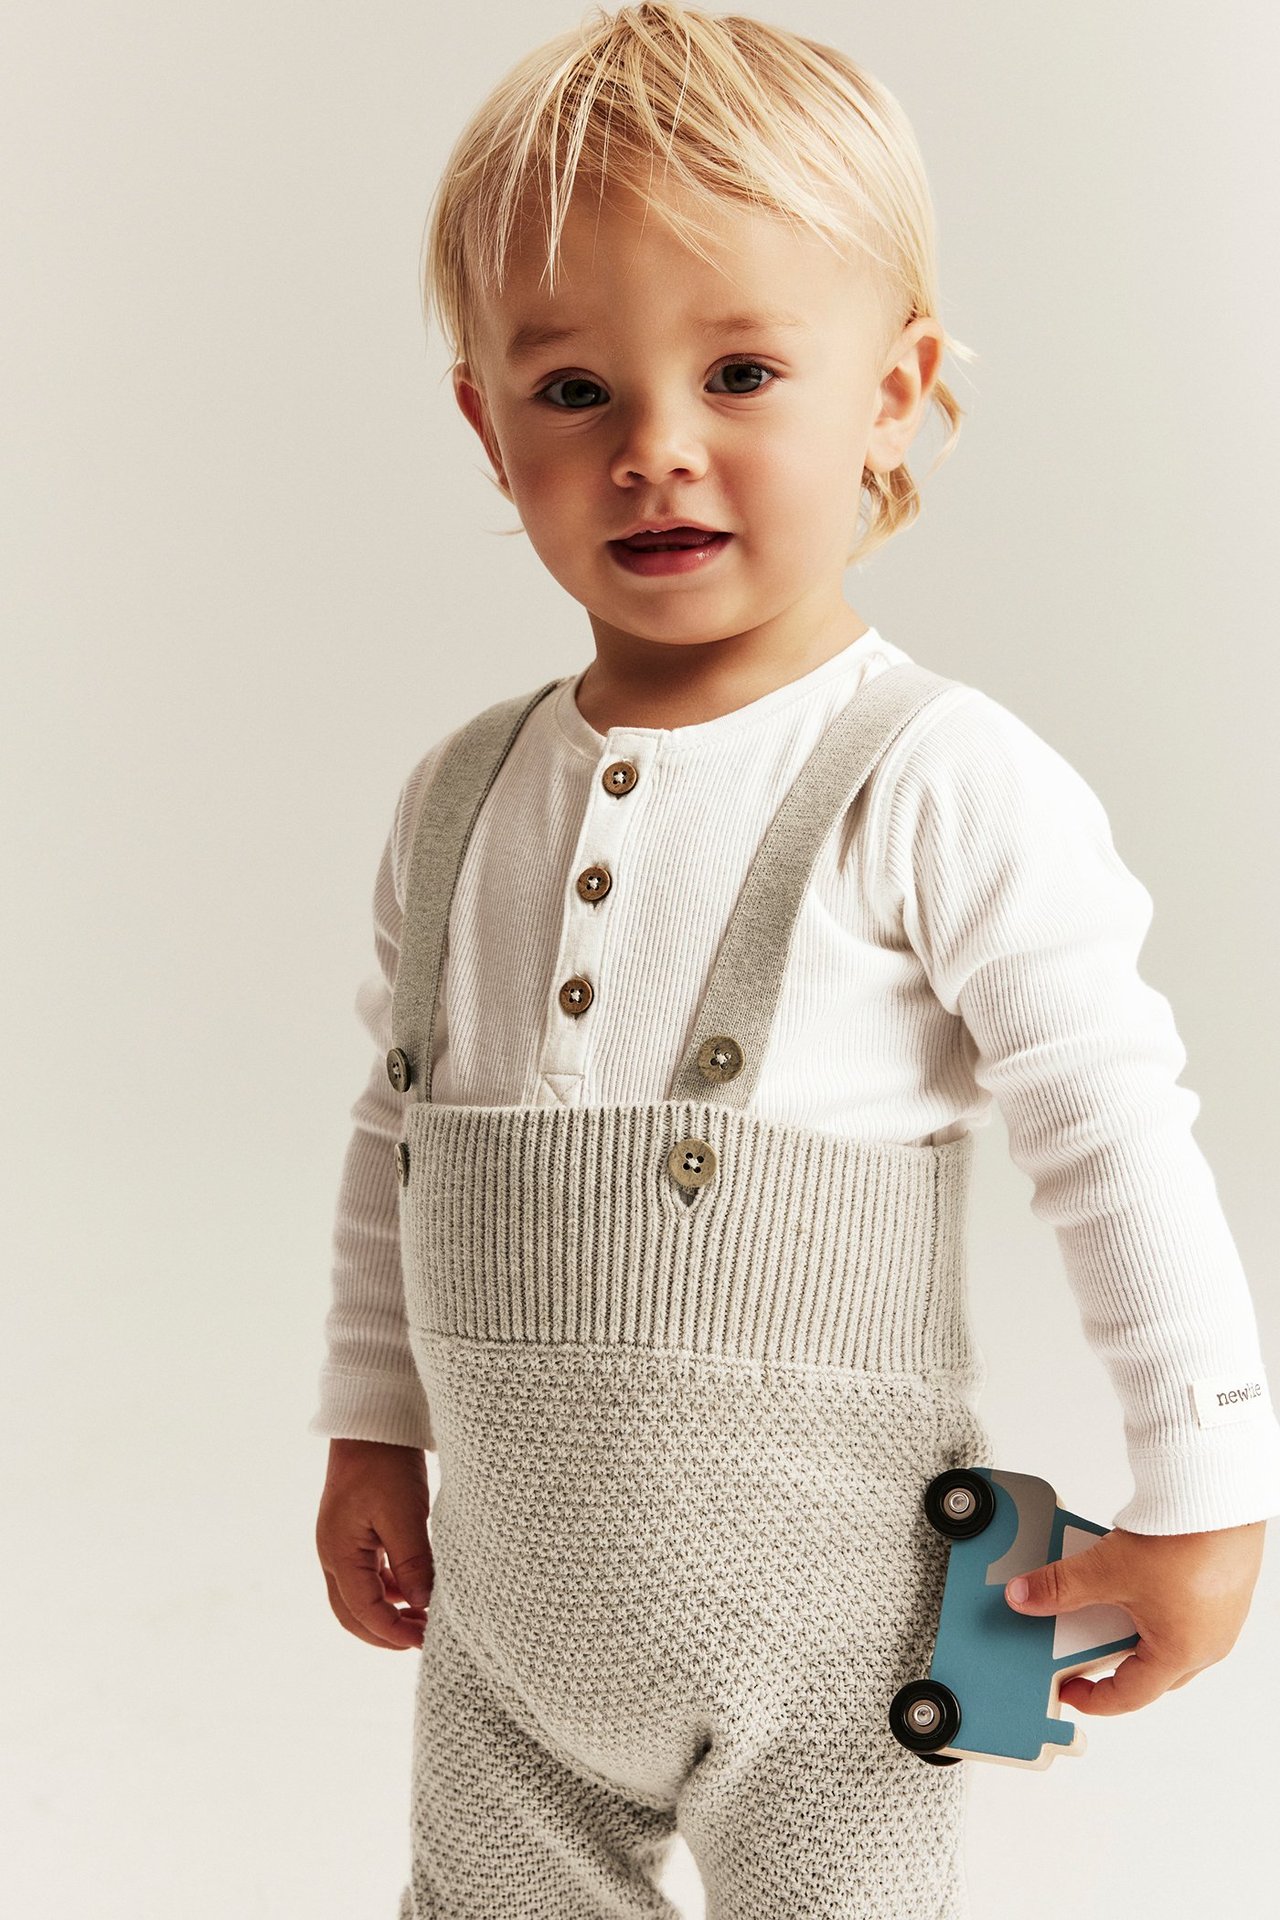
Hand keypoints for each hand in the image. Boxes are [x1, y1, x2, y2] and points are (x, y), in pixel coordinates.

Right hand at [315, 1437, 433, 1649]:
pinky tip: (413, 1588)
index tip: (426, 1641)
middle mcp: (332, 1554)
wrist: (372, 1422)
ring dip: (387, 1612)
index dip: (394, 1632)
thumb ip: (412, 1564)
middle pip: (352, 1614)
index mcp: (338, 1553)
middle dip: (384, 1633)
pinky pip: (366, 1575)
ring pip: (358, 1597)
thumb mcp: (405, 1516)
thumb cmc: (385, 1465)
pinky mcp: (353, 1533)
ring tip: (424, 1617)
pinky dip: (388, 1590)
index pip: (363, 1612)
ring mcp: (340, 1544)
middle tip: (422, 1640)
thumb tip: (422, 1607)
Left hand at [1003, 1519, 1265, 1713]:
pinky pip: (1181, 1609)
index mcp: (1182, 1654)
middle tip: (1080, 1647)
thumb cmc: (1186, 1540)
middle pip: (1151, 1670)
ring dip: (1133, 1626)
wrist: (1219, 1496)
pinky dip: (1152, 1602)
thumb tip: (1025, 1597)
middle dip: (1112, 1661)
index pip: (1130, 1696)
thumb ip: (1061, 1588)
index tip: (1067, 1690)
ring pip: (1166, 1636)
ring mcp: (1219, 1615)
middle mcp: (1207, 1643)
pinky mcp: (1223, 1587)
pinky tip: (1134, 1574)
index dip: (1093, 1698)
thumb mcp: (1108, 1570)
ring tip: (1103, 1600)